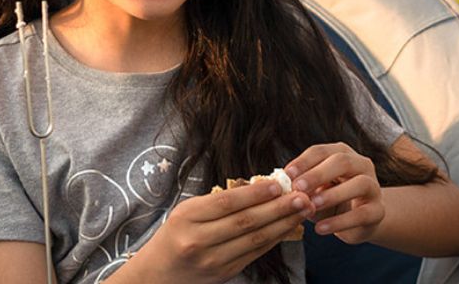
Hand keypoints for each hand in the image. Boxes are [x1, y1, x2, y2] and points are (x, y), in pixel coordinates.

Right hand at [121, 180, 312, 283]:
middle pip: (245, 221)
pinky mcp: (224, 273)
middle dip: (278, 208)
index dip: (255, 193)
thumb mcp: (187, 212)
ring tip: (302, 210)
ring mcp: (212, 260)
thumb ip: (219, 202)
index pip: (227, 203)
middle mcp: (198, 240)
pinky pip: (254, 253)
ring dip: (282, 223)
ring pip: (254, 239)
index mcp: (187, 217)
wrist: (157, 274)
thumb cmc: (175, 234)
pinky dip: (274, 239)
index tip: (279, 184)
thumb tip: (260, 187)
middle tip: (302, 196)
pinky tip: (288, 227)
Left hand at [285, 142, 383, 244]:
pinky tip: (321, 229)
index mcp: (342, 154)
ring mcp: (373, 186)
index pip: (321, 151)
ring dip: (333, 194)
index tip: (287, 175)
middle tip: (298, 188)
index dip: (304, 161)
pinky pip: (362, 214)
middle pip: (342, 161)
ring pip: (359, 183)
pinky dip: (340, 222)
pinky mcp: (379, 210)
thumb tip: (280, 184)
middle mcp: (361, 165)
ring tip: (312, 206)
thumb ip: (302, 186)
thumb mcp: (314, 190)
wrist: (360, 220)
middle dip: (318, 174)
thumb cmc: (330, 199)